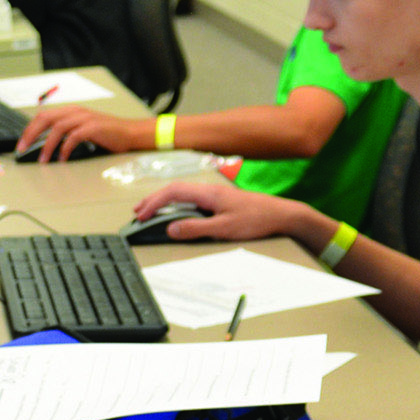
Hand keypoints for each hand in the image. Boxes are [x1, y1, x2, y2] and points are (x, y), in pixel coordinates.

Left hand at [16, 105, 144, 161]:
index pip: (43, 116)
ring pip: (57, 128)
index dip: (29, 129)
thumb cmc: (108, 133)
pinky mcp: (93, 128)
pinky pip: (73, 137)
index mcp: (71, 111)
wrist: (131, 133)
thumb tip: (46, 144)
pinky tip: (62, 158)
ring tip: (42, 159)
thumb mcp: (83, 128)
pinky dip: (65, 148)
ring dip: (47, 145)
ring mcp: (85, 119)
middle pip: (45, 119)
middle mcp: (76, 112)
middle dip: (31, 134)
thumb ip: (67, 131)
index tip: (22, 143)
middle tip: (23, 149)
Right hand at [130, 181, 303, 241]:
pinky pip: (192, 197)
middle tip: (138, 212)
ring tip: (151, 211)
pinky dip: (178, 203)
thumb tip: (171, 229)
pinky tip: (176, 211)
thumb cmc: (257, 220)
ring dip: (165, 201)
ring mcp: (216, 194)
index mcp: (208, 193)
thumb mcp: (224, 228)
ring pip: (183, 193)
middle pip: (174, 190)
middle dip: (153, 200)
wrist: (282, 214)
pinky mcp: (221, 200)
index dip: (154, 203)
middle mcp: (210, 190)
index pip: (172, 192)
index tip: (141, 215)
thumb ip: (196, 229)